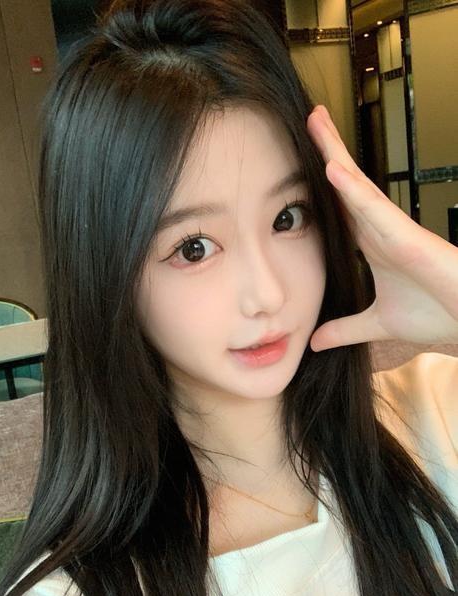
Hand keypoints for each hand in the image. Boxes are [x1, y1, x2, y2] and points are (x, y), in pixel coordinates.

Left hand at [306, 104, 457, 351]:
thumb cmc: (434, 314)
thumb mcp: (376, 323)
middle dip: (327, 149)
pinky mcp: (407, 236)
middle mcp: (380, 229)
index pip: (339, 206)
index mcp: (371, 244)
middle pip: (346, 183)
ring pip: (358, 185)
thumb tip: (314, 341)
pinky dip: (353, 189)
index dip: (320, 184)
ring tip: (315, 122)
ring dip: (335, 153)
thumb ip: (345, 329)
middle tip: (307, 118)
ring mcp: (393, 229)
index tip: (296, 164)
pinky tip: (333, 168)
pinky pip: (376, 208)